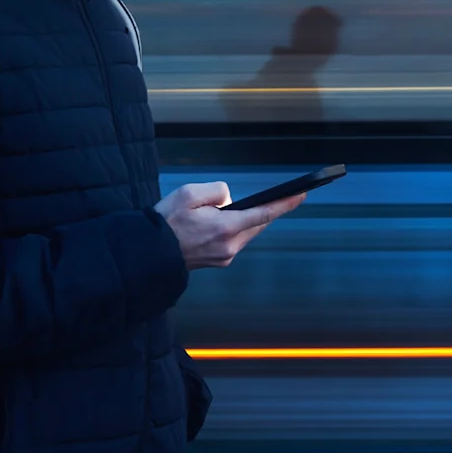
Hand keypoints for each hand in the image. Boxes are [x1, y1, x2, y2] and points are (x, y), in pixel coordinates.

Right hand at [155, 181, 305, 270]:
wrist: (150, 253)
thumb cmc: (167, 221)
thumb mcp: (190, 193)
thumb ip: (217, 191)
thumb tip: (230, 200)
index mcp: (226, 228)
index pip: (263, 214)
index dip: (284, 204)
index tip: (301, 194)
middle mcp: (230, 245)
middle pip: (257, 224)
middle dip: (261, 210)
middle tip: (270, 198)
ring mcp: (225, 256)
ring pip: (246, 232)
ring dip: (244, 220)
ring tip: (225, 211)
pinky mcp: (219, 261)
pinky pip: (235, 240)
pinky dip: (233, 230)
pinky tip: (218, 224)